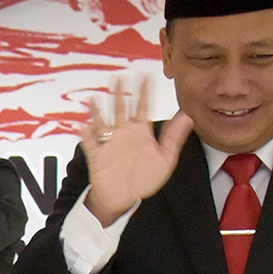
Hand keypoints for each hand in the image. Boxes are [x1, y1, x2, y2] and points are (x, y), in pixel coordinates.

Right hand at [77, 72, 191, 225]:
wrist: (124, 198)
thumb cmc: (144, 179)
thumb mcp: (165, 158)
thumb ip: (175, 137)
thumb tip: (189, 116)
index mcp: (140, 132)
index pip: (143, 107)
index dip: (145, 91)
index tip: (146, 75)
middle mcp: (124, 133)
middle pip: (121, 108)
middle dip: (120, 93)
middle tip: (119, 77)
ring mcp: (110, 143)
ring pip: (103, 121)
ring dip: (98, 110)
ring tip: (95, 98)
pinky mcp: (97, 156)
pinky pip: (90, 144)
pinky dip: (85, 136)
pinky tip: (83, 127)